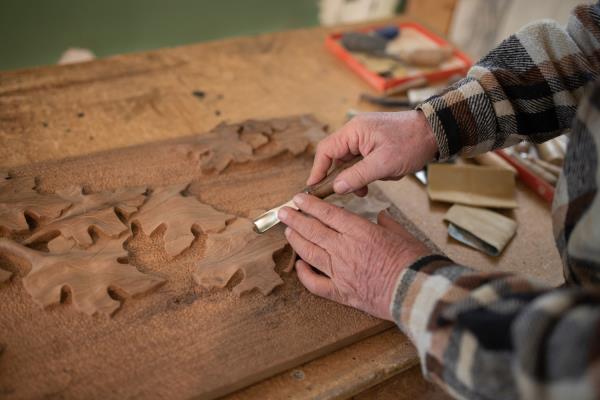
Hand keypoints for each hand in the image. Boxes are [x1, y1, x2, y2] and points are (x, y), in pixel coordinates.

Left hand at [278, 193, 430, 319]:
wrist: (418, 292)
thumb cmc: (415, 263)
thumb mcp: (403, 234)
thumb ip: (388, 223)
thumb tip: (382, 216)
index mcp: (361, 231)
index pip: (328, 214)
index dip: (310, 205)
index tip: (298, 199)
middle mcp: (346, 249)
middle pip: (313, 231)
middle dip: (296, 220)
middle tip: (284, 213)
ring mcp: (341, 272)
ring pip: (310, 253)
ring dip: (296, 241)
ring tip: (288, 232)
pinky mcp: (342, 293)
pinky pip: (316, 284)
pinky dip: (305, 275)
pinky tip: (299, 266)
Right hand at [307, 111, 436, 195]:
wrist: (435, 132)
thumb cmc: (411, 143)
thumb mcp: (384, 164)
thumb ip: (358, 176)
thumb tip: (337, 188)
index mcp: (353, 131)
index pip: (325, 150)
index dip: (317, 170)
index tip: (314, 188)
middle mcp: (355, 132)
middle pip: (335, 157)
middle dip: (339, 177)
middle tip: (340, 194)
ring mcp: (365, 138)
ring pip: (349, 162)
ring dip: (354, 177)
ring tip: (364, 190)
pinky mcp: (374, 144)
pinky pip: (361, 161)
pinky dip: (365, 173)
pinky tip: (375, 181)